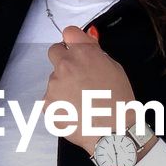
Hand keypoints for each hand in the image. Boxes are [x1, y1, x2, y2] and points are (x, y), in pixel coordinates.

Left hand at [42, 25, 138, 154]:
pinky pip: (51, 98)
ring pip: (54, 79)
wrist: (112, 132)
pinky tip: (75, 112)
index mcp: (83, 53)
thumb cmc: (119, 102)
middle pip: (55, 52)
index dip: (73, 42)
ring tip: (82, 101)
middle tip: (78, 77)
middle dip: (64, 60)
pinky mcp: (47, 103)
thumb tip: (86, 37)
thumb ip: (96, 52)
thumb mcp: (115, 68)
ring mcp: (53, 85)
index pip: (69, 33)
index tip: (77, 49)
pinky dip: (60, 103)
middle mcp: (65, 65)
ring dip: (63, 85)